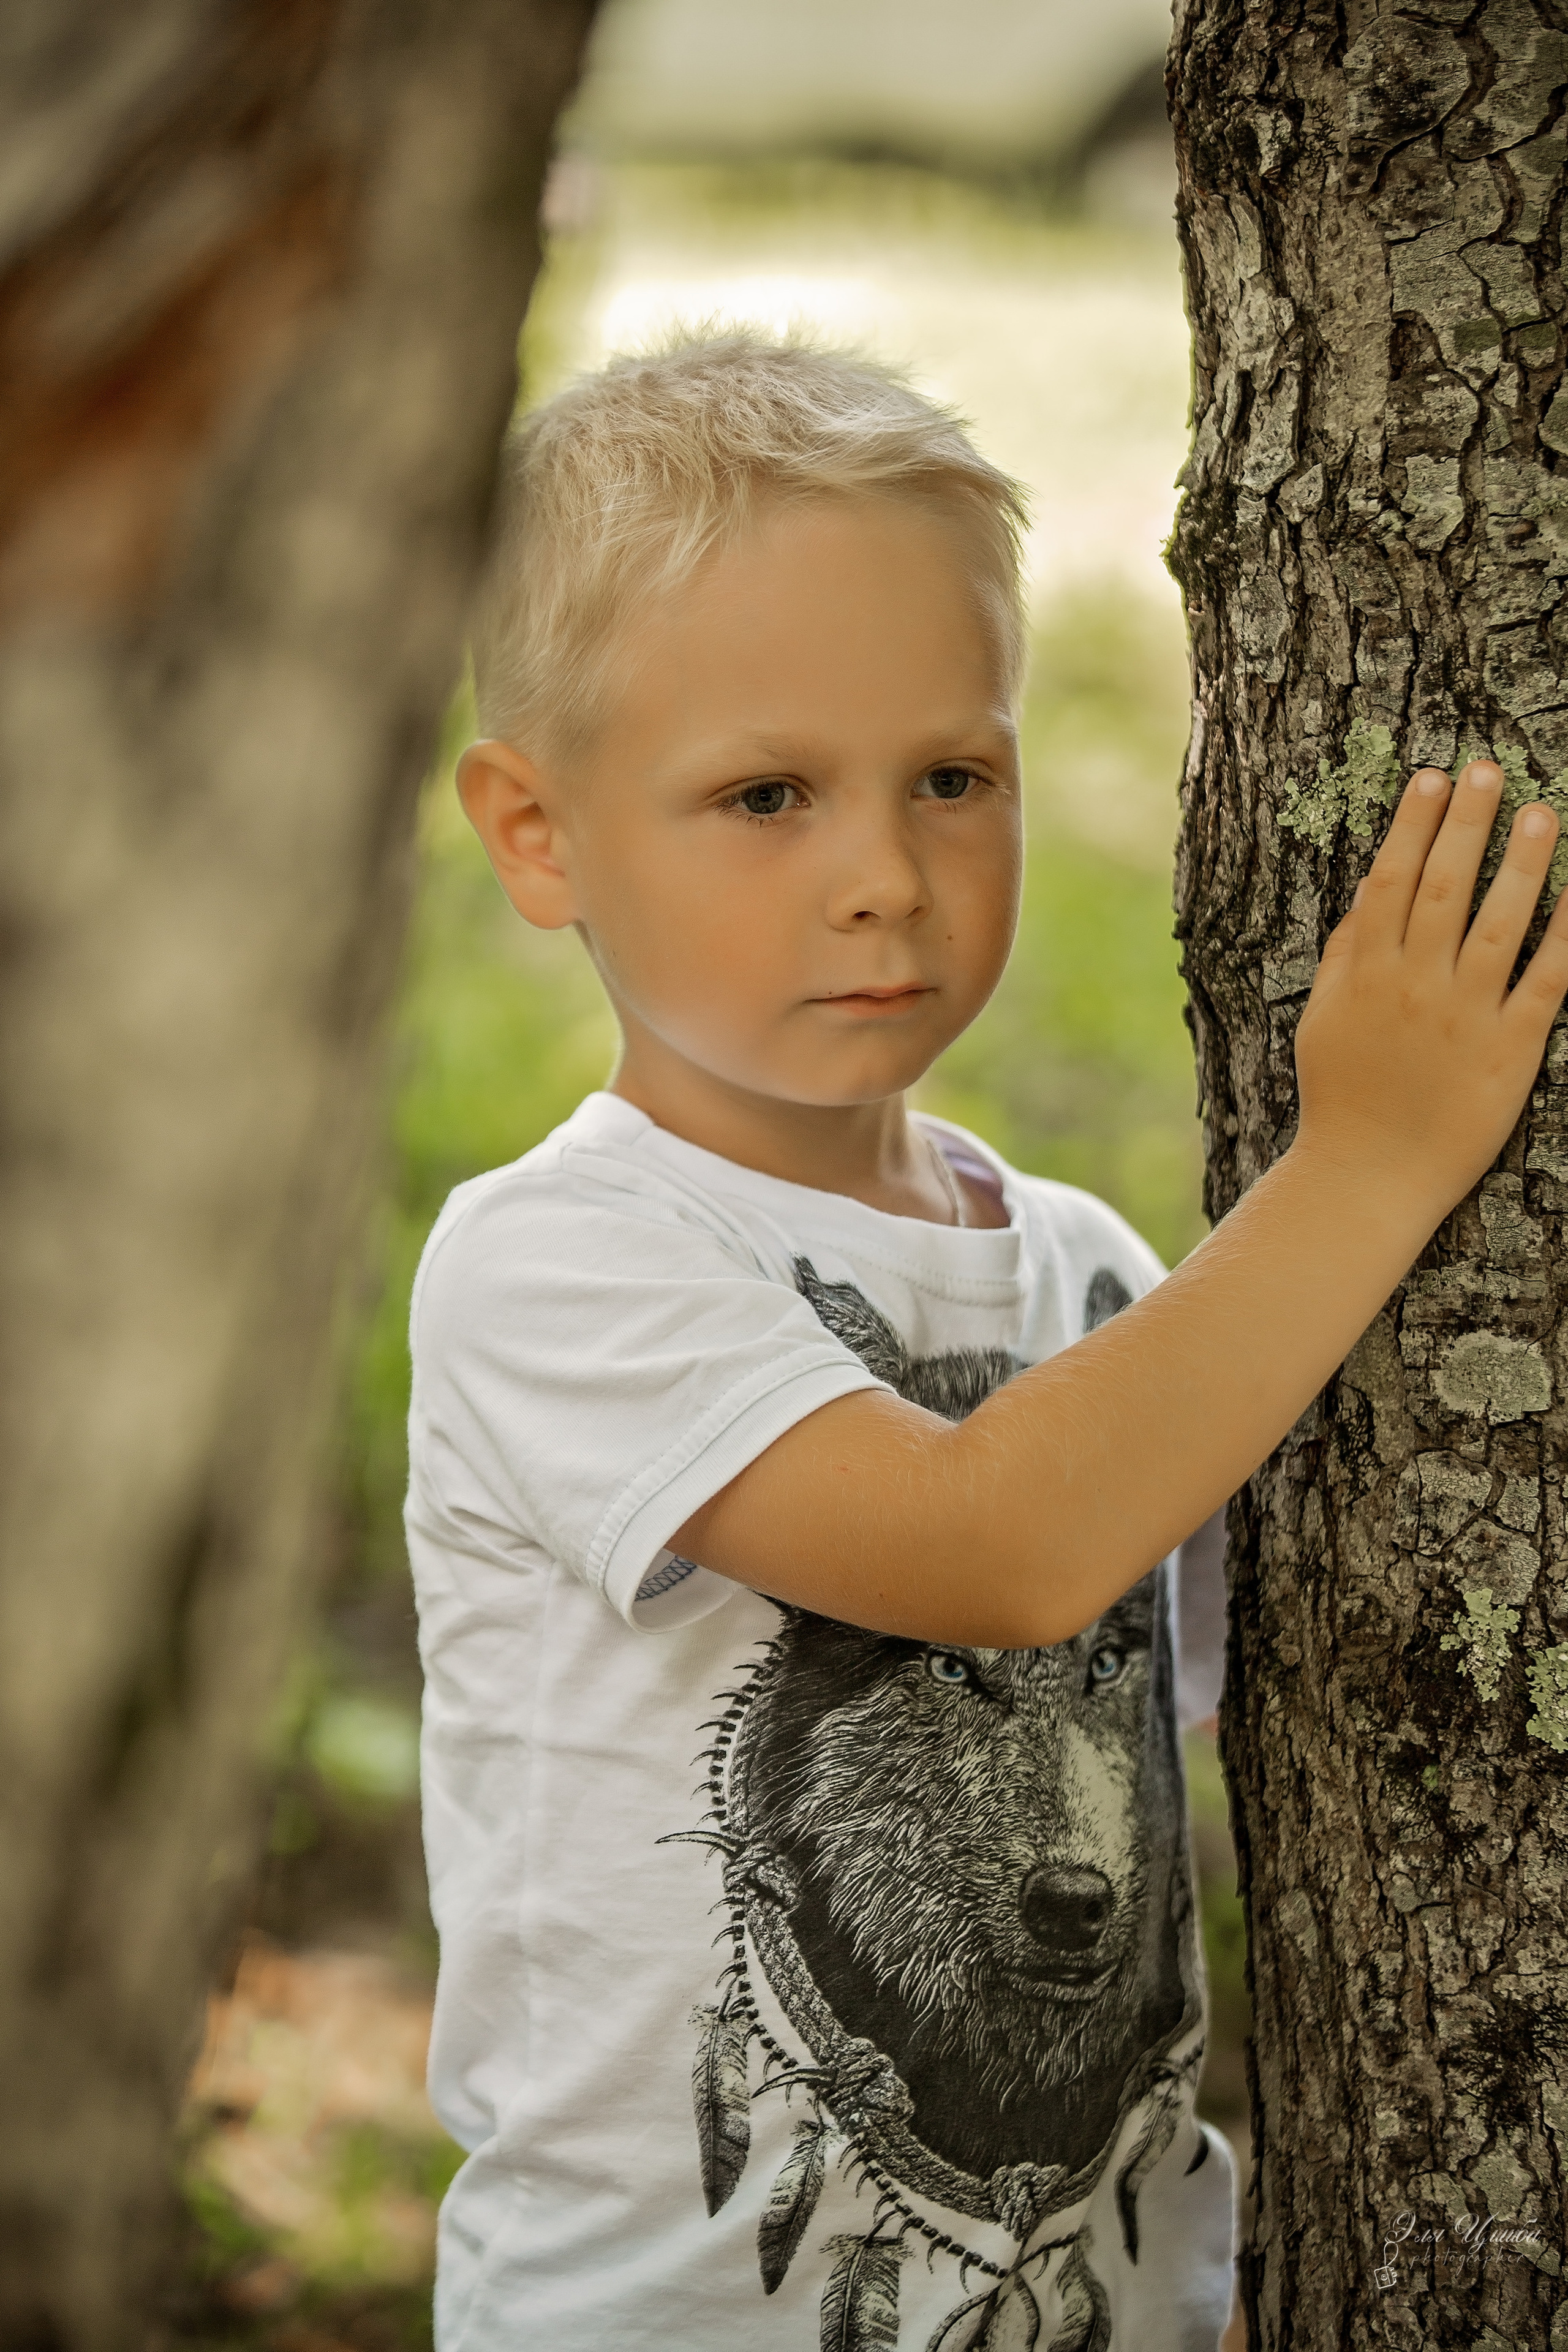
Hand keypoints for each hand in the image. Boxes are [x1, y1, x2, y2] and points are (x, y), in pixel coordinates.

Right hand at [1293, 760, 1567, 1221]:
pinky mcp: (1508, 1051)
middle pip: (1444, 886)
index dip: (1412, 824)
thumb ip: (1343, 957)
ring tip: (1543, 812)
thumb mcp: (1322, 1022)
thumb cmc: (1341, 1101)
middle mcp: (1414, 985)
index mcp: (1365, 975)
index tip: (1432, 778)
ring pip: (1498, 922)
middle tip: (1488, 770)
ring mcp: (1464, 1016)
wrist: (1367, 1179)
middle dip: (1466, 822)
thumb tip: (1369, 894)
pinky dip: (1566, 935)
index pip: (1391, 880)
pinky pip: (1546, 981)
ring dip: (1522, 862)